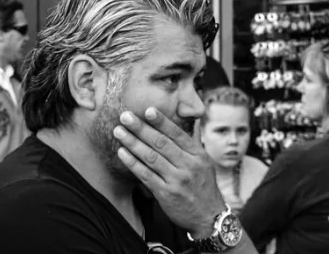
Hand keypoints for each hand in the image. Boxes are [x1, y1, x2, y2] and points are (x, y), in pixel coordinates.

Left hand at [114, 107, 224, 237]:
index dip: (161, 121)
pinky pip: (146, 175)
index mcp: (198, 154)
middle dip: (141, 128)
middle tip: (125, 117)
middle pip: (161, 143)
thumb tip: (180, 122)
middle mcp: (188, 166)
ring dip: (132, 143)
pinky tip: (122, 153)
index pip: (177, 133)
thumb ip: (190, 144)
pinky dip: (133, 163)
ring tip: (119, 132)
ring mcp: (177, 180)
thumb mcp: (204, 163)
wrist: (209, 217)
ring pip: (151, 157)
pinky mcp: (166, 194)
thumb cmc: (203, 186)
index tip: (148, 110)